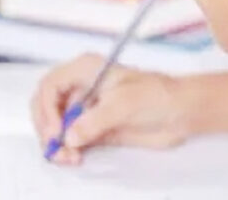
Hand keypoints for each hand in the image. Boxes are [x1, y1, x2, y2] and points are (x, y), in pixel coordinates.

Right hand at [30, 54, 194, 164]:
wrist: (180, 112)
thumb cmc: (158, 94)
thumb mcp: (124, 103)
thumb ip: (94, 120)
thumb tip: (71, 135)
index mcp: (85, 70)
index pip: (50, 86)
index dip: (48, 108)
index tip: (57, 130)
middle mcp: (81, 87)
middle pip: (47, 106)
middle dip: (47, 128)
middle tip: (55, 147)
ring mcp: (86, 108)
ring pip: (56, 125)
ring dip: (56, 142)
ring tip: (67, 157)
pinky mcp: (94, 127)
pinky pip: (71, 139)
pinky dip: (67, 150)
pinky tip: (74, 157)